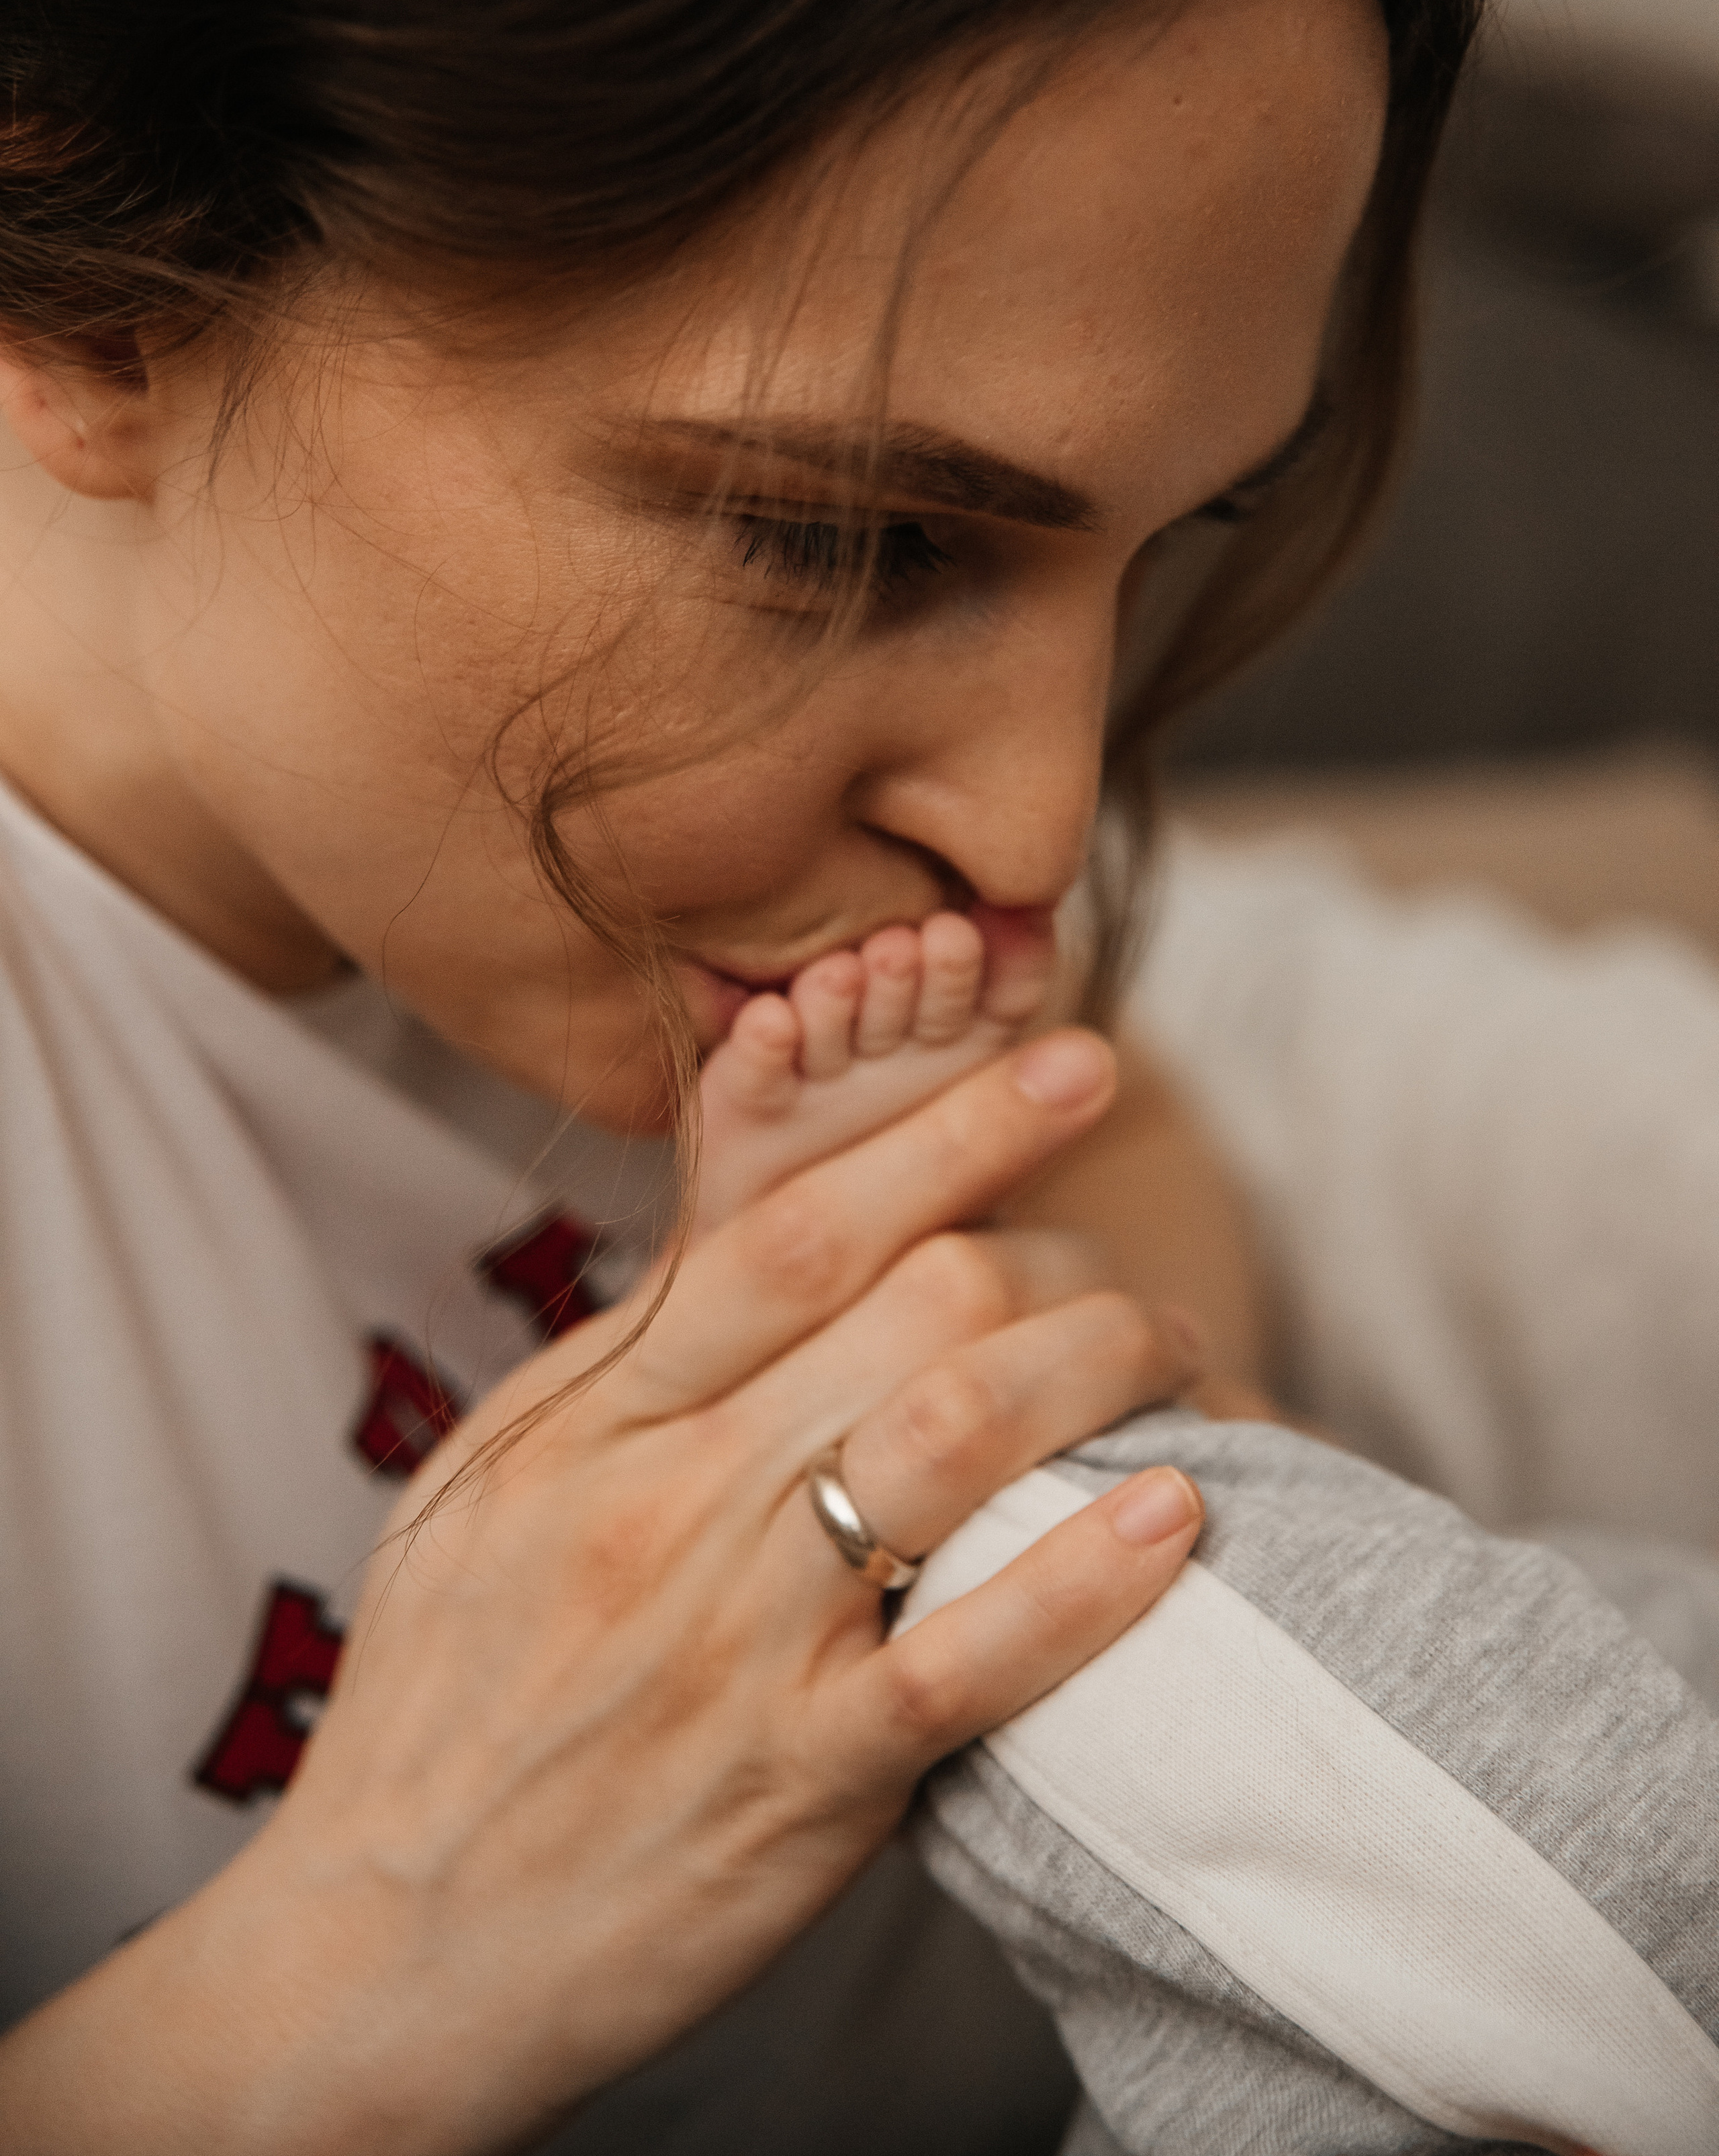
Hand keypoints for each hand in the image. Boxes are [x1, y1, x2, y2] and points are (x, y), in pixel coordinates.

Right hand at [0, 1030, 1202, 2155]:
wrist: (380, 1943)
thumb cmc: (441, 1696)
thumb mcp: (481, 1489)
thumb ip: (618, 1367)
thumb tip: (757, 1246)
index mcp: (593, 1418)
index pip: (795, 1230)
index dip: (952, 1132)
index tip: (1070, 1063)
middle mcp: (670, 1504)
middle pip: (908, 1309)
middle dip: (1056, 1261)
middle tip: (1130, 1277)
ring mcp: (741, 1642)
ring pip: (954, 1441)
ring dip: (1098, 1372)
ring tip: (1180, 1353)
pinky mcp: (802, 1780)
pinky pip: (970, 1656)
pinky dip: (1086, 1579)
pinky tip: (1176, 1513)